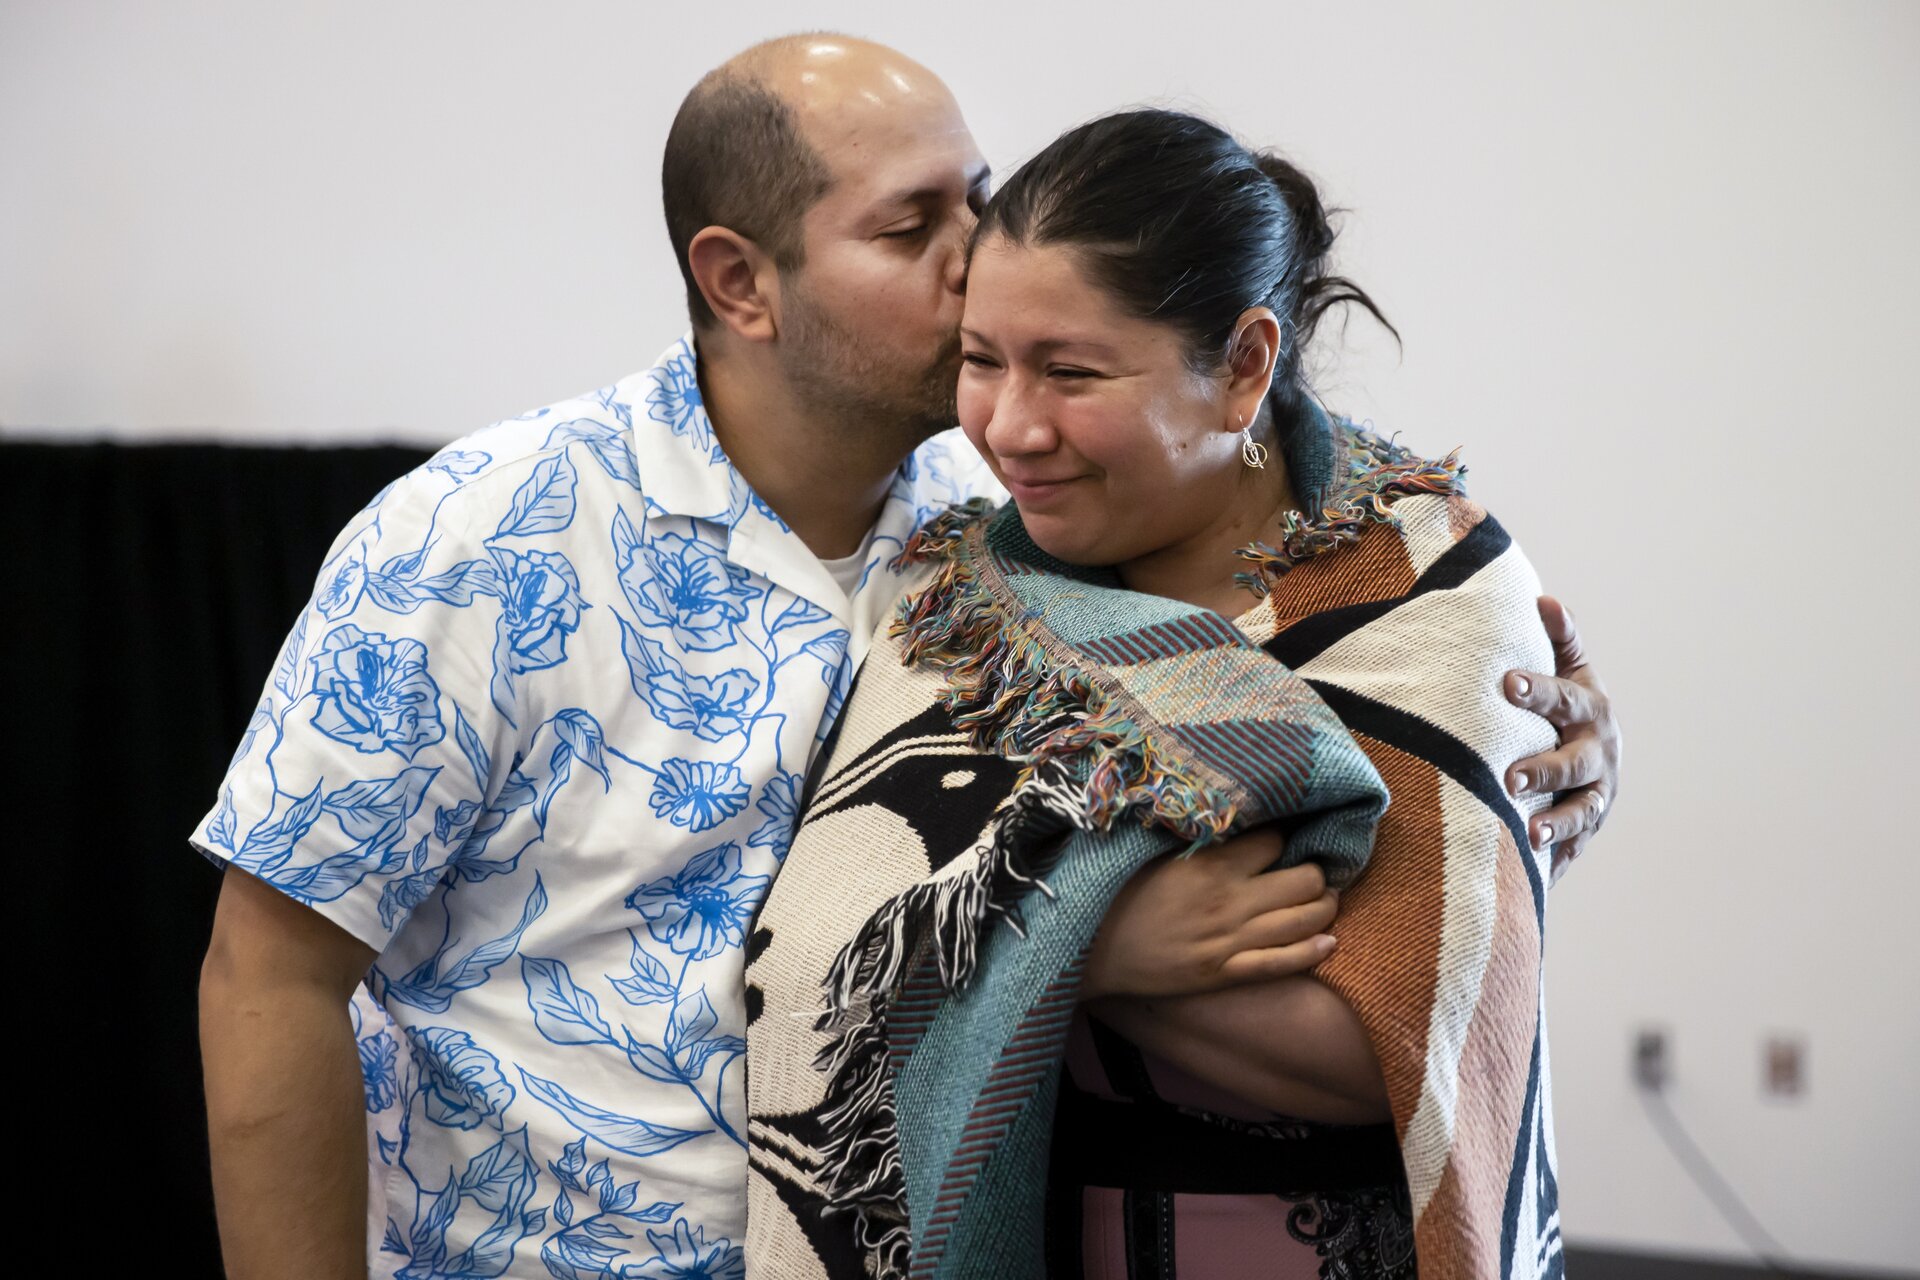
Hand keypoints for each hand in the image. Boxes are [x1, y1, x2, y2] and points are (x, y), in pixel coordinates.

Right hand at [1082, 827, 1338, 999]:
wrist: (1092, 950)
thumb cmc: (1118, 893)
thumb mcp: (1155, 853)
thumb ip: (1198, 839)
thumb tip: (1231, 819)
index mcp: (1211, 864)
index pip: (1275, 840)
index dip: (1283, 838)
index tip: (1280, 840)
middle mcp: (1231, 901)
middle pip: (1304, 879)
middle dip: (1315, 872)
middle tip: (1312, 870)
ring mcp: (1232, 940)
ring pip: (1305, 920)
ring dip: (1323, 907)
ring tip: (1323, 899)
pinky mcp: (1226, 973)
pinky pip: (1283, 964)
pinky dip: (1312, 952)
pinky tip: (1328, 942)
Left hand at [1504, 596, 1621, 881]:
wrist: (1599, 757)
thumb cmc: (1570, 706)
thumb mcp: (1571, 670)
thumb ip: (1560, 638)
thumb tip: (1543, 599)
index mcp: (1590, 710)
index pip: (1562, 698)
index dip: (1536, 691)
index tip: (1506, 683)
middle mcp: (1599, 754)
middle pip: (1573, 763)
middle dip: (1544, 769)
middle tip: (1508, 777)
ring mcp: (1596, 794)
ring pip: (1580, 811)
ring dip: (1556, 822)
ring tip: (1528, 832)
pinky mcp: (1585, 830)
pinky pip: (1572, 847)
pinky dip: (1556, 860)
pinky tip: (1533, 870)